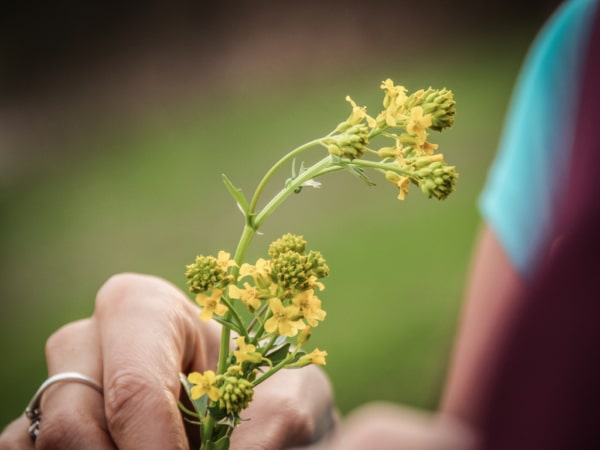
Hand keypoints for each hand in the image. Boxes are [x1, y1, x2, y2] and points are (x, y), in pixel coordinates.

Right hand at [0, 273, 334, 448]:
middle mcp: (88, 341)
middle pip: (72, 421)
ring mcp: (59, 386)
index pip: (133, 387)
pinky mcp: (43, 427)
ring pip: (44, 444)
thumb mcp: (290, 399)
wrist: (252, 404)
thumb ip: (271, 429)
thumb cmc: (268, 388)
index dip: (157, 446)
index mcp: (143, 311)